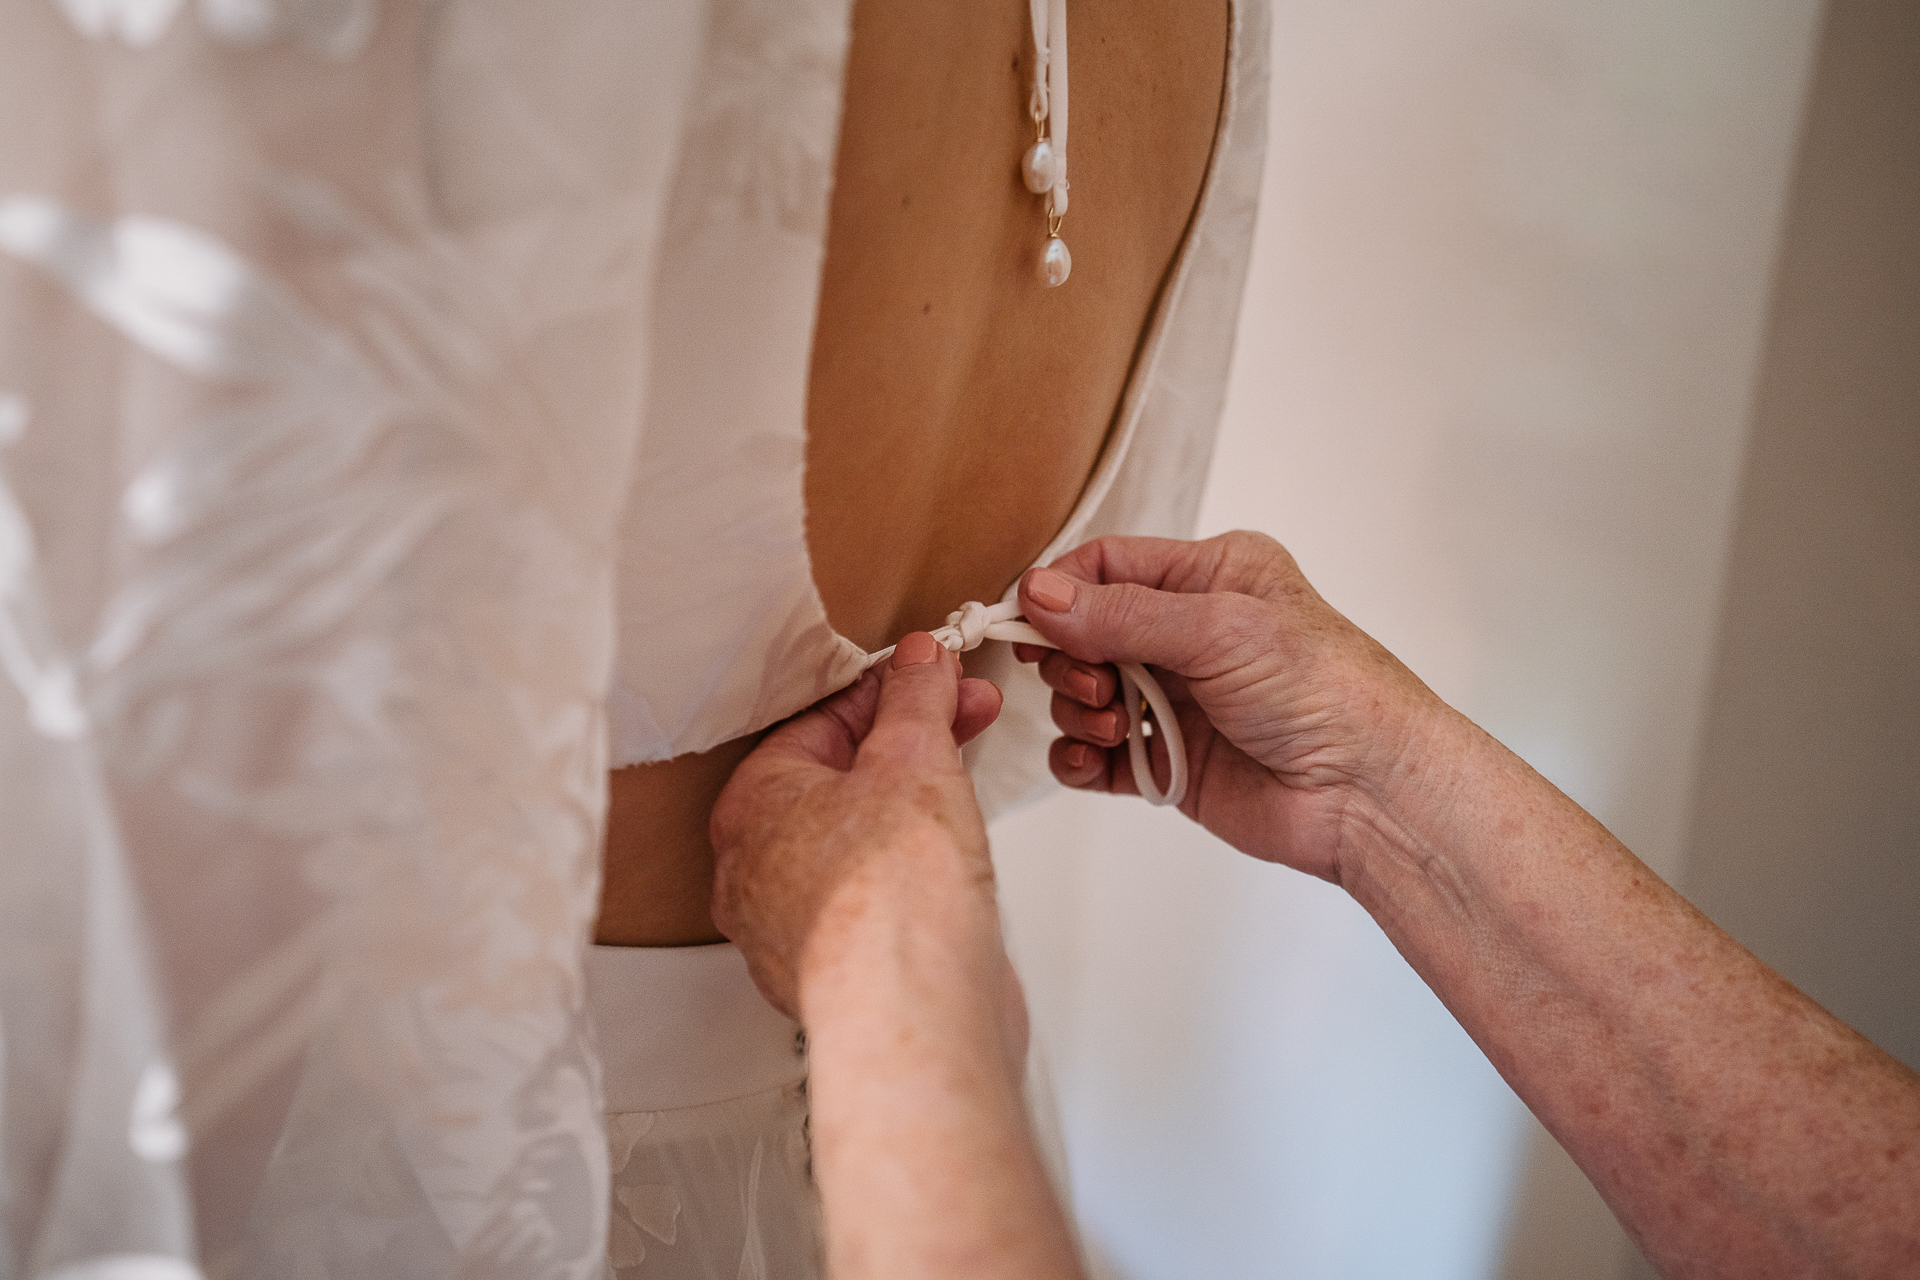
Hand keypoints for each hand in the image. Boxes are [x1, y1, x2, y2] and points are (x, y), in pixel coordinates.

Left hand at [710, 634, 1004, 1019]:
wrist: (914, 1013)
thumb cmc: (889, 900)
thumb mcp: (914, 757)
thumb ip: (916, 700)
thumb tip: (916, 663)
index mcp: (750, 806)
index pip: (820, 721)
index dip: (890, 691)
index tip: (936, 677)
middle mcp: (755, 871)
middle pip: (837, 780)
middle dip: (910, 746)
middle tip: (968, 720)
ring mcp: (793, 928)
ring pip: (854, 842)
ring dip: (912, 807)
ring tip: (967, 788)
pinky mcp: (839, 971)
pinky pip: (871, 899)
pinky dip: (911, 872)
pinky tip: (955, 863)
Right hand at [1015, 531, 1452, 883]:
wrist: (1369, 794)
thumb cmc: (1326, 692)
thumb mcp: (1221, 629)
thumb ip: (1122, 614)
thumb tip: (1036, 594)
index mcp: (1212, 575)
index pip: (1107, 565)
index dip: (1058, 591)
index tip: (1024, 623)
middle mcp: (1189, 632)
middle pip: (1082, 632)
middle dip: (1070, 660)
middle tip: (1096, 688)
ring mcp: (1176, 699)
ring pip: (1081, 694)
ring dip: (1079, 712)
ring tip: (1116, 729)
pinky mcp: (1168, 760)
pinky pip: (1093, 754)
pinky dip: (1080, 758)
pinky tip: (1095, 763)